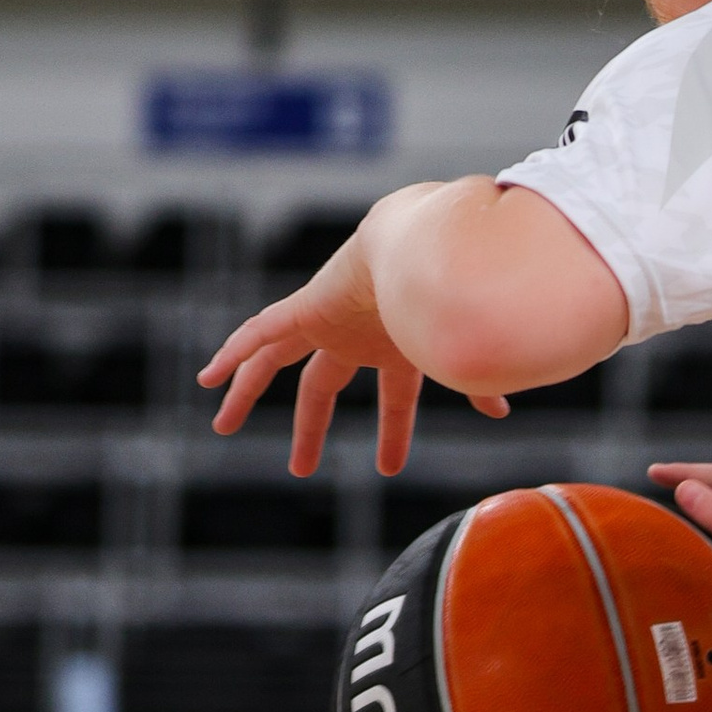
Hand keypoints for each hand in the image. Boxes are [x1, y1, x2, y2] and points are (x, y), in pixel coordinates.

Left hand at [197, 216, 509, 477]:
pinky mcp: (305, 306)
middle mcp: (355, 335)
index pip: (393, 397)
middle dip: (309, 427)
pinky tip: (208, 379)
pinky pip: (259, 332)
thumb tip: (504, 413)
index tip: (390, 467)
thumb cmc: (456, 288)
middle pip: (321, 388)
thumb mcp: (463, 353)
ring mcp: (326, 320)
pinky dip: (233, 353)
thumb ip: (477, 383)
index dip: (393, 432)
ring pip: (274, 361)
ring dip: (248, 392)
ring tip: (222, 424)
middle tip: (300, 468)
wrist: (434, 243)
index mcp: (396, 346)